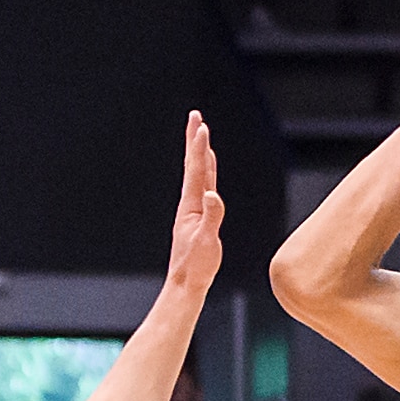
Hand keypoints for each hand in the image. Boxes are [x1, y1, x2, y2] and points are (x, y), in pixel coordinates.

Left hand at [163, 111, 226, 299]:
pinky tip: (206, 168)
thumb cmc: (196, 267)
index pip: (195, 170)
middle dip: (194, 140)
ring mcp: (193, 209)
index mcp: (191, 206)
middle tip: (195, 116)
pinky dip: (205, 171)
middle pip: (193, 165)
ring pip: (197, 173)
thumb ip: (212, 217)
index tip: (201, 126)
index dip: (199, 147)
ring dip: (199, 152)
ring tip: (201, 134)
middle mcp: (190, 203)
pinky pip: (203, 186)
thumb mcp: (207, 242)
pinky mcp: (198, 217)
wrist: (186, 284)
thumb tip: (213, 195)